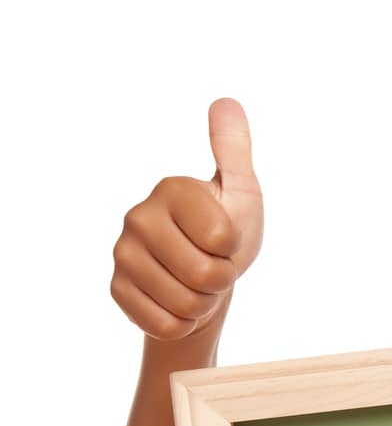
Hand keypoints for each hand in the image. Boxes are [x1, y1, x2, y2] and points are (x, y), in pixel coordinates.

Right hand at [110, 99, 263, 339]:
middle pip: (206, 274)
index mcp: (172, 188)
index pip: (223, 238)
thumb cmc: (229, 229)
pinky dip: (183, 322)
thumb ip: (233, 150)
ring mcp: (122, 254)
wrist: (203, 277)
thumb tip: (226, 101)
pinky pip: (165, 324)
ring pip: (187, 304)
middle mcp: (138, 216)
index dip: (235, 248)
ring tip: (197, 281)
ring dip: (204, 302)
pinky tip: (177, 301)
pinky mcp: (117, 290)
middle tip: (214, 264)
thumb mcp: (241, 191)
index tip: (226, 237)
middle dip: (222, 279)